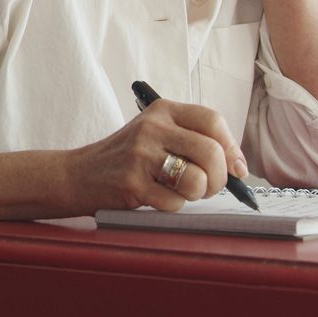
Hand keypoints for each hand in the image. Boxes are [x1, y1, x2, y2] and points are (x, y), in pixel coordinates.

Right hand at [63, 94, 248, 212]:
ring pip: (197, 180)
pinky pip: (175, 202)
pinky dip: (172, 206)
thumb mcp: (156, 134)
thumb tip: (239, 168)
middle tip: (209, 187)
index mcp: (162, 110)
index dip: (232, 148)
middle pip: (211, 152)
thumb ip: (193, 141)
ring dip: (196, 194)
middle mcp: (151, 127)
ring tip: (180, 191)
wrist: (78, 174)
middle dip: (219, 178)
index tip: (237, 169)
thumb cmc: (126, 158)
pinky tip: (155, 197)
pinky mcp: (132, 183)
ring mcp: (140, 154)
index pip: (213, 120)